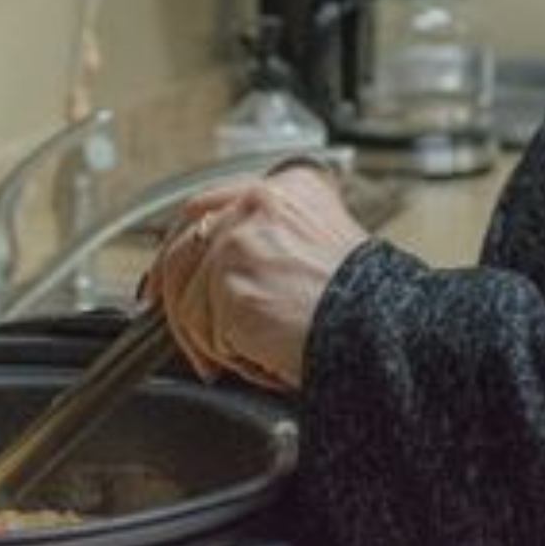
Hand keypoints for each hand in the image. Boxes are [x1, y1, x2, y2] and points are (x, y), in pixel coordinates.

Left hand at [145, 162, 369, 390]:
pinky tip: (258, 358)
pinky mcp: (227, 280)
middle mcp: (260, 200)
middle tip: (162, 312)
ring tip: (248, 353)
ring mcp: (239, 237)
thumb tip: (222, 269)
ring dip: (206, 333)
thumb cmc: (366, 305)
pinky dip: (223, 354)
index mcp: (290, 187)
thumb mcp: (323, 247)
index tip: (170, 269)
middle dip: (169, 280)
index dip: (184, 239)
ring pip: (186, 290)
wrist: (382, 332)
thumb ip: (274, 241)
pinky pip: (198, 327)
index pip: (213, 203)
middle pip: (186, 234)